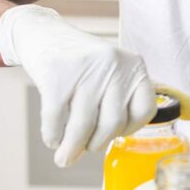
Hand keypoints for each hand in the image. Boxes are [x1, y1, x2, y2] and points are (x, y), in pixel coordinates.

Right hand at [0, 5, 155, 166]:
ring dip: (72, 149)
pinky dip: (53, 136)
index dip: (129, 129)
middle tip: (85, 148)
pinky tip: (53, 138)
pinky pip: (55, 120)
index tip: (114, 134)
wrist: (44, 33)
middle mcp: (114, 65)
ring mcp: (85, 69)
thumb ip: (119, 101)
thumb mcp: (112, 71)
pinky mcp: (56, 76)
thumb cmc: (82, 62)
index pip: (145, 110)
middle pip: (113, 124)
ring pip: (83, 126)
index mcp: (134, 65)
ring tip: (64, 157)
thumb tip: (108, 144)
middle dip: (97, 144)